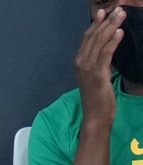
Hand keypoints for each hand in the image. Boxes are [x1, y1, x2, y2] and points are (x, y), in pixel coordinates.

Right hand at [74, 6, 123, 127]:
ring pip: (100, 42)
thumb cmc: (97, 99)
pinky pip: (106, 53)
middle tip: (118, 9)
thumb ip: (98, 62)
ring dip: (111, 27)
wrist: (95, 117)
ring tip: (121, 15)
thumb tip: (106, 48)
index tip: (104, 12)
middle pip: (94, 37)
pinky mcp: (98, 75)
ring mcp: (88, 69)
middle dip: (106, 21)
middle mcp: (81, 64)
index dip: (96, 24)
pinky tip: (120, 32)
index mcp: (79, 63)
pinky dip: (113, 41)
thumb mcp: (95, 77)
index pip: (87, 39)